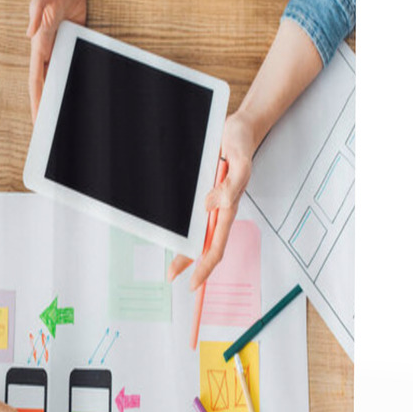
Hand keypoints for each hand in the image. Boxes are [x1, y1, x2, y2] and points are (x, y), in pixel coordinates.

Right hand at [27, 0, 86, 121]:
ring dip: (54, 99)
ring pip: (54, 78)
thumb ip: (37, 7)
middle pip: (43, 84)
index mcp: (40, 40)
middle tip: (46, 130)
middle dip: (42, 107)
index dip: (36, 100)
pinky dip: (67, 82)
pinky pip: (67, 66)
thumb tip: (30, 32)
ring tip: (58, 121)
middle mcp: (46, 46)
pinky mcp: (69, 42)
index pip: (36, 77)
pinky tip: (72, 96)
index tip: (37, 119)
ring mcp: (57, 46)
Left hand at [168, 110, 259, 289]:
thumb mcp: (241, 163)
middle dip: (187, 261)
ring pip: (195, 232)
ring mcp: (209, 202)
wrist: (239, 129)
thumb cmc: (242, 146)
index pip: (216, 246)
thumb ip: (230, 186)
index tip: (193, 282)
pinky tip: (172, 230)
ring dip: (184, 247)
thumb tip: (210, 205)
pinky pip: (191, 214)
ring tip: (171, 263)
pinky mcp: (201, 191)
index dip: (204, 267)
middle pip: (202, 244)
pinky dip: (182, 226)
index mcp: (228, 209)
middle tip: (170, 274)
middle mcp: (218, 209)